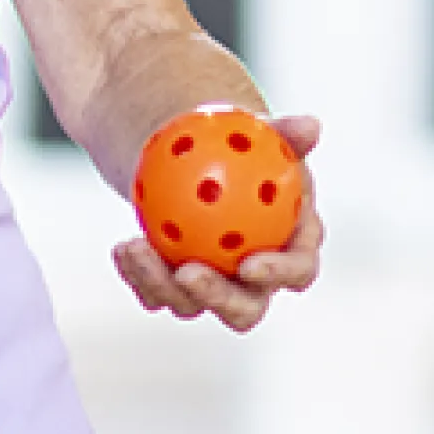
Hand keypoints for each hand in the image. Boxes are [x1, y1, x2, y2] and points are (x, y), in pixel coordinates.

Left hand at [113, 113, 323, 332]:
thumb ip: (288, 134)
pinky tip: (122, 248)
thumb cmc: (243, 147)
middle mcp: (256, 281)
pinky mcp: (174, 285)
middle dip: (216, 298)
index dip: (278, 275)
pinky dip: (138, 273)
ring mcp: (214, 288)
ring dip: (161, 283)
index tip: (248, 264)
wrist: (200, 157)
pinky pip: (155, 290)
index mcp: (293, 248)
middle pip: (245, 307)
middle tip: (187, 273)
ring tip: (136, 248)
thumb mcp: (263, 135)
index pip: (297, 270)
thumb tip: (312, 125)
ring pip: (191, 304)